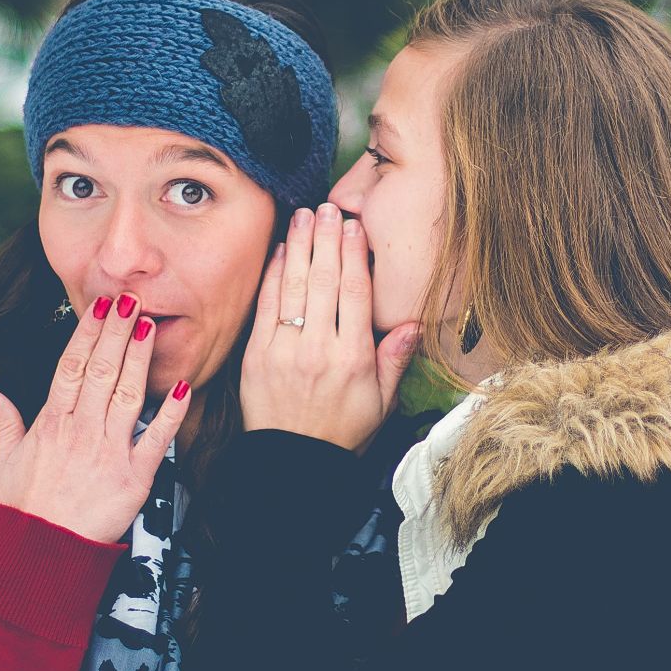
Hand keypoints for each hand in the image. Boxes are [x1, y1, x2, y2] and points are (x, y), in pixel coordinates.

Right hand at [0, 293, 191, 541]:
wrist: (38, 556)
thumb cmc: (20, 512)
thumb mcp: (1, 465)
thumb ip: (3, 425)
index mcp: (50, 424)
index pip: (71, 367)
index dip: (86, 335)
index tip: (99, 308)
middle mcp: (79, 431)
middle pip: (100, 371)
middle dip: (116, 332)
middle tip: (130, 299)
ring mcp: (108, 452)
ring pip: (126, 394)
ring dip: (139, 358)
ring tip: (150, 325)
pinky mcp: (134, 478)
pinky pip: (156, 440)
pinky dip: (170, 413)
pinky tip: (183, 387)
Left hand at [241, 203, 419, 451]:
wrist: (294, 463)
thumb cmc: (342, 432)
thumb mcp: (381, 402)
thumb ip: (394, 360)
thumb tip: (413, 323)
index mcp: (353, 358)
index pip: (355, 294)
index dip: (355, 255)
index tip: (355, 227)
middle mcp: (319, 349)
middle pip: (324, 281)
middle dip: (327, 239)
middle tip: (329, 207)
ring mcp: (285, 350)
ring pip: (294, 287)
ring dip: (300, 246)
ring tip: (304, 215)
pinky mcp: (257, 355)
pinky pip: (267, 306)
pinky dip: (274, 275)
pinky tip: (281, 250)